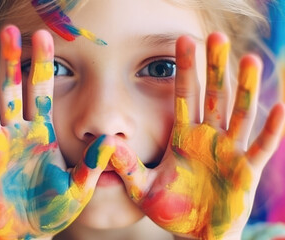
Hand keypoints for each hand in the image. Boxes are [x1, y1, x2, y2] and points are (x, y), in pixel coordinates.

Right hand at [0, 25, 114, 239]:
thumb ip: (92, 164)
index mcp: (41, 134)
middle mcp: (17, 134)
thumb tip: (113, 140)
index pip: (41, 92)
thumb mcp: (78, 186)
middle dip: (11, 62)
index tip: (45, 37)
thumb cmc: (52, 209)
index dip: (42, 66)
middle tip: (10, 32)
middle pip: (12, 90)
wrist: (27, 232)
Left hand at [109, 33, 284, 238]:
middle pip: (213, 96)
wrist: (193, 233)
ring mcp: (228, 151)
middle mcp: (207, 137)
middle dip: (214, 68)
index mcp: (183, 136)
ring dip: (244, 89)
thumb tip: (104, 142)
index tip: (183, 41)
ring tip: (249, 60)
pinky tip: (278, 107)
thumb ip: (126, 164)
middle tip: (215, 37)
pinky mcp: (245, 170)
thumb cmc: (169, 209)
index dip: (183, 70)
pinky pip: (260, 147)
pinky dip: (270, 129)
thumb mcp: (141, 186)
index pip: (183, 95)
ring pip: (239, 114)